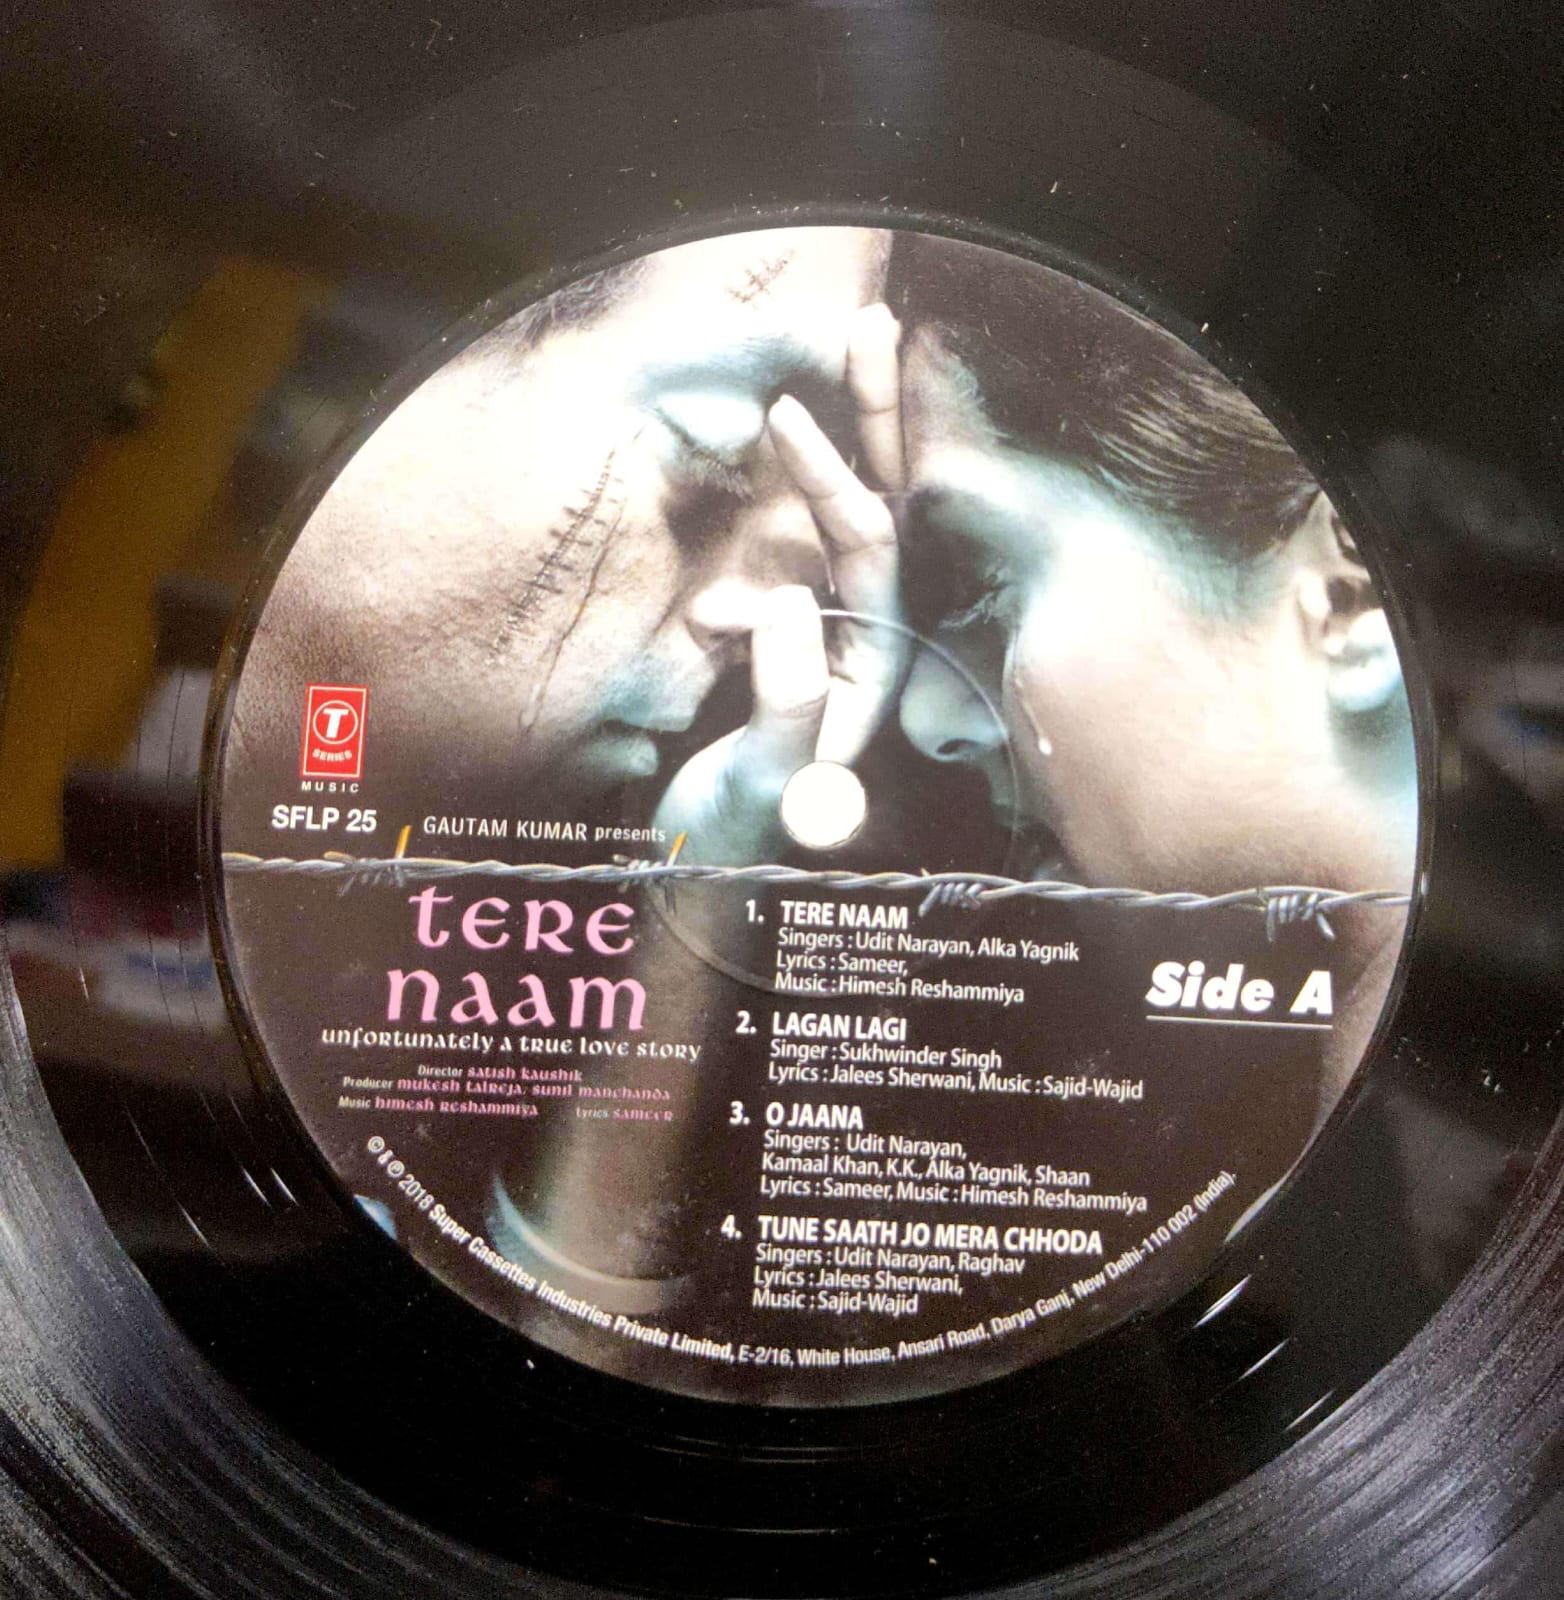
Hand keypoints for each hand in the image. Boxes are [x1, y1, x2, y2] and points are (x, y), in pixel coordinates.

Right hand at [653, 304, 905, 862]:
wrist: (694, 875)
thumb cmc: (731, 845)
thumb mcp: (763, 791)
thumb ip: (786, 707)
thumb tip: (792, 606)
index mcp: (872, 674)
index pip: (875, 556)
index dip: (840, 483)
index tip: (790, 420)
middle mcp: (858, 643)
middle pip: (878, 515)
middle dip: (874, 424)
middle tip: (871, 325)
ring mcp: (818, 636)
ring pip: (832, 528)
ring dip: (836, 448)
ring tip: (848, 349)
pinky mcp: (776, 639)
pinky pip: (781, 562)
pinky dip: (769, 527)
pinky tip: (733, 559)